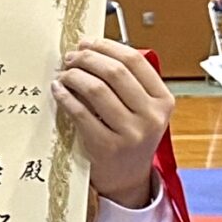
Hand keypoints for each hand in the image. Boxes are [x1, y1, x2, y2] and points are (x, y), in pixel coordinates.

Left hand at [54, 37, 173, 207]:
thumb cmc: (131, 136)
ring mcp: (130, 133)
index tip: (87, 42)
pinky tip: (58, 90)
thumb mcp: (143, 110)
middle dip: (87, 58)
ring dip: (74, 76)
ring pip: (96, 89)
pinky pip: (80, 112)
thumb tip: (91, 49)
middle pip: (115, 72)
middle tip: (70, 57)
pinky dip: (65, 97)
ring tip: (64, 73)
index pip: (135, 60)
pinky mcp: (106, 146)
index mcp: (163, 100)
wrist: (128, 179)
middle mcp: (151, 116)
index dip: (107, 46)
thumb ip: (128, 83)